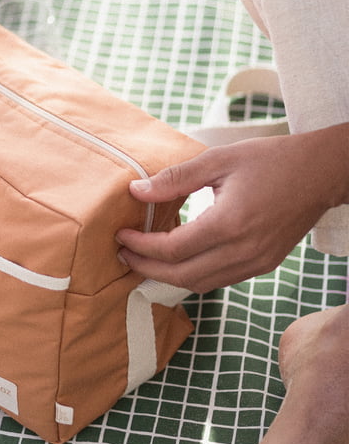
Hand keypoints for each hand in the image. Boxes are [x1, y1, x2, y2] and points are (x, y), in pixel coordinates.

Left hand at [116, 128, 348, 292]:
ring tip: (143, 261)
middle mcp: (243, 251)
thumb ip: (174, 179)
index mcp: (229, 224)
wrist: (322, 173)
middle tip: (123, 255)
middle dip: (146, 269)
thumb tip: (136, 191)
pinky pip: (218, 280)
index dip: (141, 246)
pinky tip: (176, 260)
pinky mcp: (263, 265)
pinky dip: (191, 275)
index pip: (172, 250)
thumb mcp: (218, 159)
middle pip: (181, 276)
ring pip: (200, 284)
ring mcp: (255, 263)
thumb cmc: (271, 160)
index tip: (121, 236)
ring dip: (167, 277)